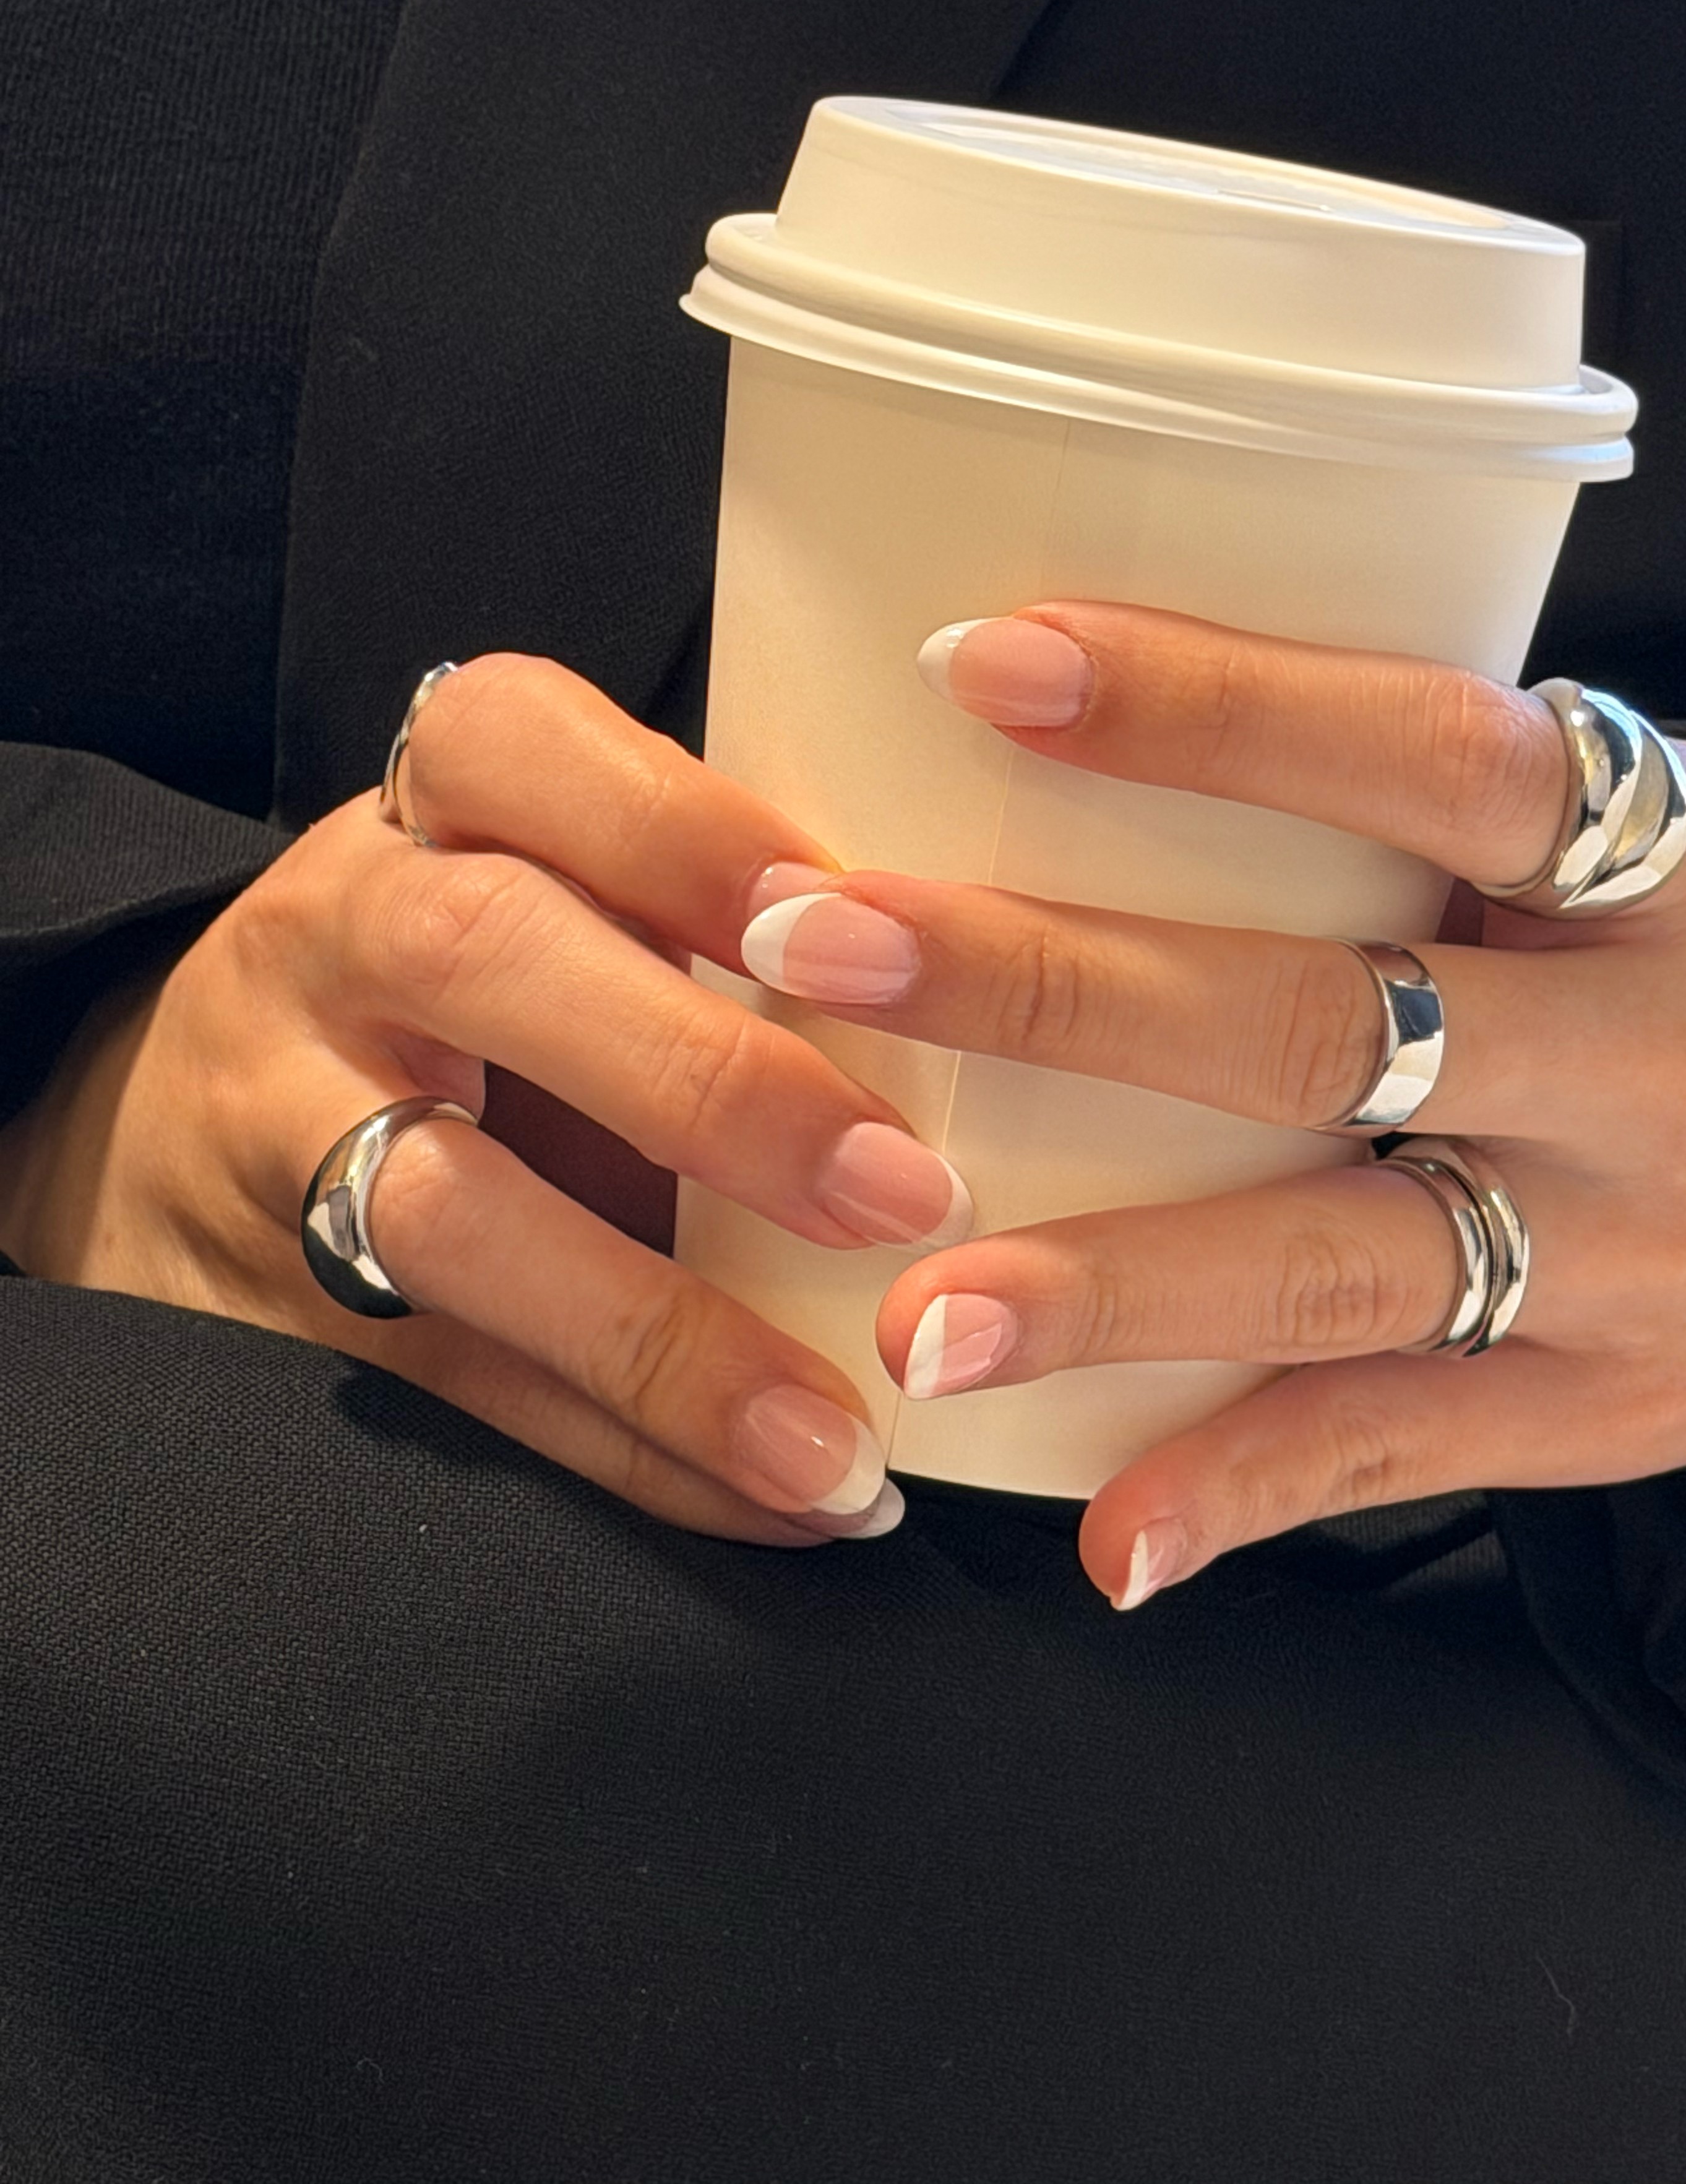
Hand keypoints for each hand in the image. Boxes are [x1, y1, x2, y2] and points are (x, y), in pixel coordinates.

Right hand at [0, 655, 974, 1544]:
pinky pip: (461, 1387)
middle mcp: (329, 941)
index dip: (681, 826)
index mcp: (422, 814)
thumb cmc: (454, 993)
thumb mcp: (536, 893)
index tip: (841, 911)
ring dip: (666, 1336)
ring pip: (446, 1212)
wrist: (159, 1127)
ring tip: (838, 1436)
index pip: (516, 745)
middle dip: (705, 1082)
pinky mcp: (268, 1308)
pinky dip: (635, 1453)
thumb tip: (969, 1013)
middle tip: (900, 1193)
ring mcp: (276, 1125)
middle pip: (481, 962)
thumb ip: (692, 925)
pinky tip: (779, 1498)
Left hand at [734, 604, 1685, 1604]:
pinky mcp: (1612, 1408)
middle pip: (1317, 1023)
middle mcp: (1646, 1063)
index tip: (983, 664)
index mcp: (1670, 864)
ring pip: (1334, 1267)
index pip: (1426, 755)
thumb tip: (1151, 717)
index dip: (1206, 710)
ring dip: (1108, 1291)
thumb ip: (1468, 794)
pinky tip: (1109, 1536)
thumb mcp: (1680, 819)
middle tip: (819, 952)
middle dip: (1048, 989)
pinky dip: (1250, 1492)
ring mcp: (1628, 1255)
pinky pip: (1408, 1455)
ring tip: (910, 1314)